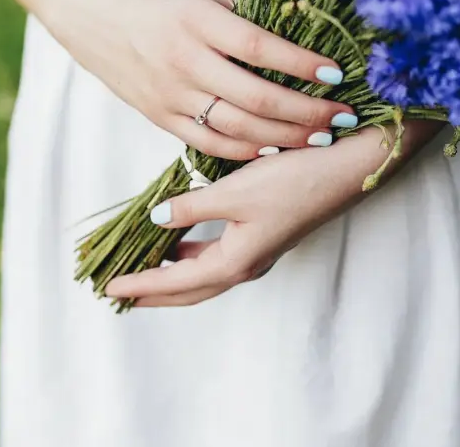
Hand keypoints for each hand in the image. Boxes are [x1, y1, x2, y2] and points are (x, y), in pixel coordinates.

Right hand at [45, 0, 356, 159]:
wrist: (91, 20)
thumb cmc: (155, 1)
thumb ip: (243, 10)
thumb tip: (294, 30)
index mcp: (198, 21)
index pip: (260, 48)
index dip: (301, 64)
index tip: (335, 74)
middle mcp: (186, 61)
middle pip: (256, 97)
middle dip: (306, 111)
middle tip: (340, 116)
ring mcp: (172, 94)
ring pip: (238, 127)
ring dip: (284, 137)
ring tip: (319, 138)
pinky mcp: (161, 118)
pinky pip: (210, 142)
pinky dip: (245, 150)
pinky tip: (274, 149)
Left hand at [104, 123, 444, 306]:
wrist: (350, 166)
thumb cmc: (296, 178)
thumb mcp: (236, 191)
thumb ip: (193, 208)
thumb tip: (157, 220)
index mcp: (237, 260)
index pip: (177, 282)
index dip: (141, 285)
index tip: (109, 288)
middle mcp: (247, 263)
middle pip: (189, 289)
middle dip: (153, 293)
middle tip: (120, 292)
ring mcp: (259, 250)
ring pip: (204, 274)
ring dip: (172, 275)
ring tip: (143, 269)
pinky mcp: (266, 234)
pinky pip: (217, 256)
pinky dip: (192, 255)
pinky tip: (181, 239)